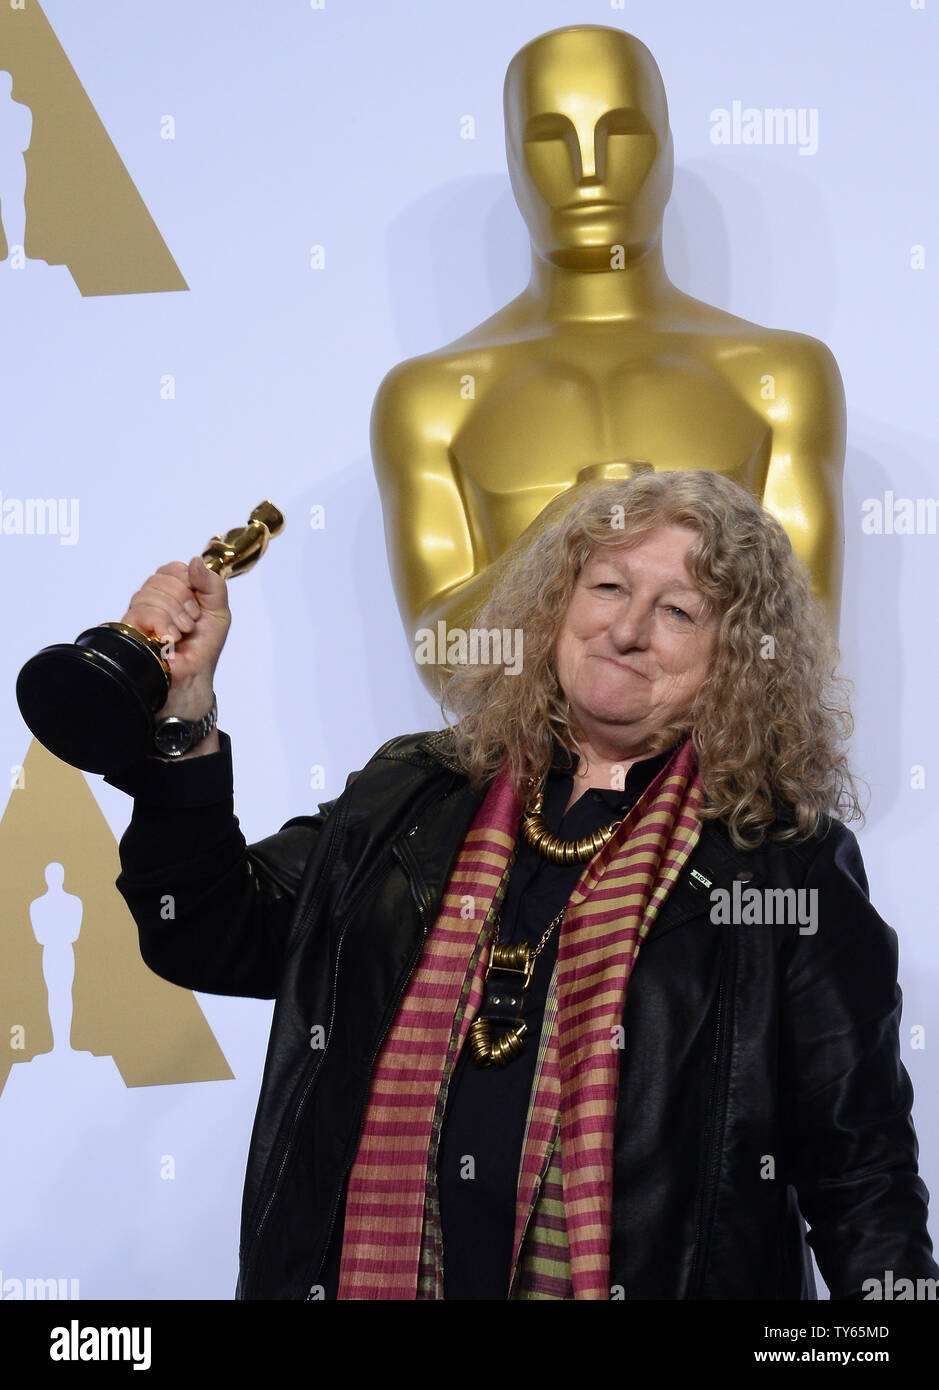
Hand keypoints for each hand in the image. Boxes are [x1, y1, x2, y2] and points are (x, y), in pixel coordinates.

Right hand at [122, 557, 230, 717]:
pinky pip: (141, 611)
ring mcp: (140, 614)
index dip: (188, 581)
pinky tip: (170, 639)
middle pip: (161, 578)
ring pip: (150, 593)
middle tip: (192, 623)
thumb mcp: (218, 612)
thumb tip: (195, 561)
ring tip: (182, 634)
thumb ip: (212, 584)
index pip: (173, 568)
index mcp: (174, 591)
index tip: (199, 603)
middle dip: (184, 601)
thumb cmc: (203, 647)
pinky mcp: (130, 629)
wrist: (194, 676)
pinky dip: (162, 624)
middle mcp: (154, 599)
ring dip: (175, 615)